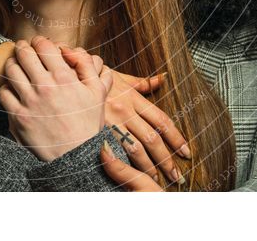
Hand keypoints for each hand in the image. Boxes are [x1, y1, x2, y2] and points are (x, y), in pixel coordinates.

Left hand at [0, 36, 112, 161]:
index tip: (38, 43)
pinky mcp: (17, 116)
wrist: (74, 156)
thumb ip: (87, 67)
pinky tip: (13, 88)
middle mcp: (45, 86)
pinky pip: (4, 92)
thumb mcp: (97, 93)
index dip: (39, 40)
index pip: (44, 45)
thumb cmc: (87, 124)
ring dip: (13, 63)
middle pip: (24, 53)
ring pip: (11, 70)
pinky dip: (7, 86)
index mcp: (64, 77)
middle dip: (23, 47)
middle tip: (23, 47)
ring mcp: (29, 101)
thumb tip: (73, 50)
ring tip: (16, 64)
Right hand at [98, 66, 189, 185]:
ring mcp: (111, 122)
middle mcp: (126, 110)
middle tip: (176, 176)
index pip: (162, 121)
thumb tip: (163, 78)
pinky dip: (125, 165)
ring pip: (136, 149)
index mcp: (134, 97)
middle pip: (152, 139)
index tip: (186, 152)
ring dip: (149, 167)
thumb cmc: (96, 79)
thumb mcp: (121, 78)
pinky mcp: (97, 131)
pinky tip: (132, 176)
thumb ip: (143, 82)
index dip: (176, 138)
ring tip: (158, 180)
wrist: (69, 76)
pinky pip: (115, 151)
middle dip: (166, 159)